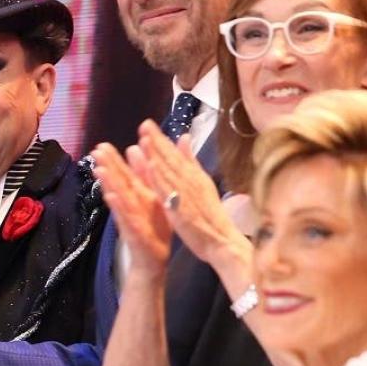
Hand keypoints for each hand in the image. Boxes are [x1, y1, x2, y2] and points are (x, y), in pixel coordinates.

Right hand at [93, 132, 170, 276]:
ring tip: (99, 170)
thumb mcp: (152, 201)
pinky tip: (111, 197)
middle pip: (118, 184)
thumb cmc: (152, 230)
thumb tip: (136, 152)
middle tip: (95, 151)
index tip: (102, 145)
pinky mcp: (134, 233)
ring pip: (119, 199)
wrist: (153, 261)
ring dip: (109, 185)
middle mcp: (131, 206)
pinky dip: (119, 208)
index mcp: (138, 197)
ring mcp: (130, 219)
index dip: (114, 160)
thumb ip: (145, 177)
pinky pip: (126, 219)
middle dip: (108, 167)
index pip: (124, 175)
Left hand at [136, 124, 249, 267]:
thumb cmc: (210, 216)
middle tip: (143, 124)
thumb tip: (184, 138)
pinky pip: (169, 191)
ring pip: (169, 172)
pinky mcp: (183, 209)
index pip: (176, 155)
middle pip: (172, 159)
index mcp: (195, 177)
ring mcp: (187, 195)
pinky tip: (150, 167)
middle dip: (157, 140)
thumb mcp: (202, 184)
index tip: (147, 124)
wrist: (223, 241)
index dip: (161, 139)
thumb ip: (191, 162)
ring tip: (143, 139)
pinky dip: (160, 178)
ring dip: (156, 155)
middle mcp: (191, 182)